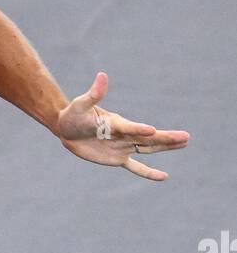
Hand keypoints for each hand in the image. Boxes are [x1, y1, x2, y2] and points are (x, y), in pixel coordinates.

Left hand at [57, 71, 188, 179]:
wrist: (67, 128)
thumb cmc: (73, 114)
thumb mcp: (80, 105)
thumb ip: (93, 94)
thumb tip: (101, 76)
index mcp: (116, 123)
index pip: (130, 128)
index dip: (139, 130)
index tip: (152, 131)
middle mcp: (123, 135)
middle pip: (148, 139)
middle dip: (166, 139)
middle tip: (186, 137)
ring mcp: (122, 147)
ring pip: (147, 149)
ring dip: (165, 147)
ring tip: (184, 142)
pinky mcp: (117, 158)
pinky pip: (135, 167)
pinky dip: (148, 172)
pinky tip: (163, 176)